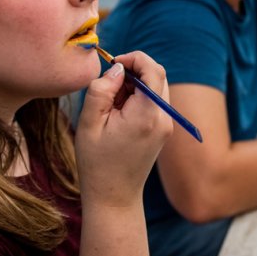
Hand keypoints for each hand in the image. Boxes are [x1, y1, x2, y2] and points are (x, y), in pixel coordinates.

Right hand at [75, 52, 172, 206]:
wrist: (114, 197)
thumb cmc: (97, 162)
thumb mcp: (89, 123)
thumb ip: (102, 89)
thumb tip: (117, 68)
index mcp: (147, 114)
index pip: (153, 69)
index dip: (134, 58)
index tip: (112, 63)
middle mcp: (164, 117)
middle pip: (158, 75)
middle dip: (134, 71)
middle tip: (109, 87)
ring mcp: (167, 124)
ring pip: (157, 86)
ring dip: (136, 84)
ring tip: (112, 104)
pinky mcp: (164, 130)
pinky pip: (156, 101)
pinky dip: (139, 97)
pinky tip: (120, 113)